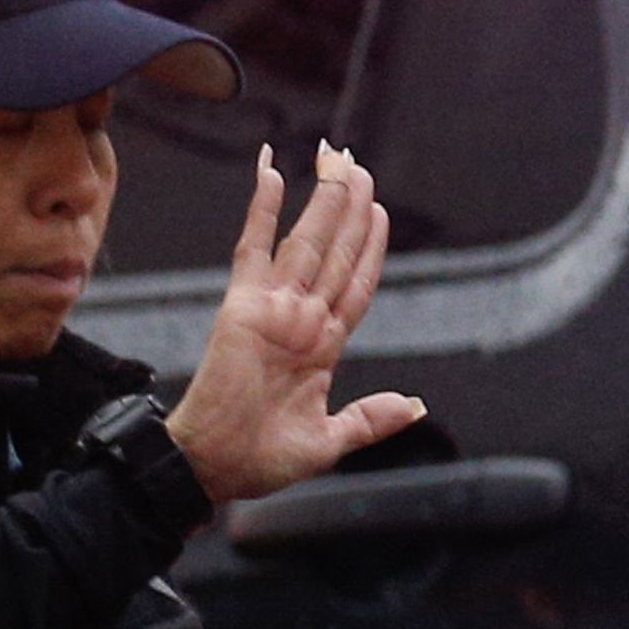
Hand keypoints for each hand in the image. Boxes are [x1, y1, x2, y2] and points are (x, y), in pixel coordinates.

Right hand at [164, 142, 421, 506]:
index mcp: (323, 346)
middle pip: (336, 250)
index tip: (380, 210)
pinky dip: (263, 209)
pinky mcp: (242, 308)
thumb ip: (370, 418)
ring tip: (338, 158)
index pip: (356, 282)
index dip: (371, 246)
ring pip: (308, 241)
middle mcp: (301, 319)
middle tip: (357, 162)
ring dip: (324, 199)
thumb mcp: (331, 442)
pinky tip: (273, 172)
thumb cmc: (261, 460)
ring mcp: (274, 310)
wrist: (214, 470)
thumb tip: (414, 406)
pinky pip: (254, 248)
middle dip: (350, 206)